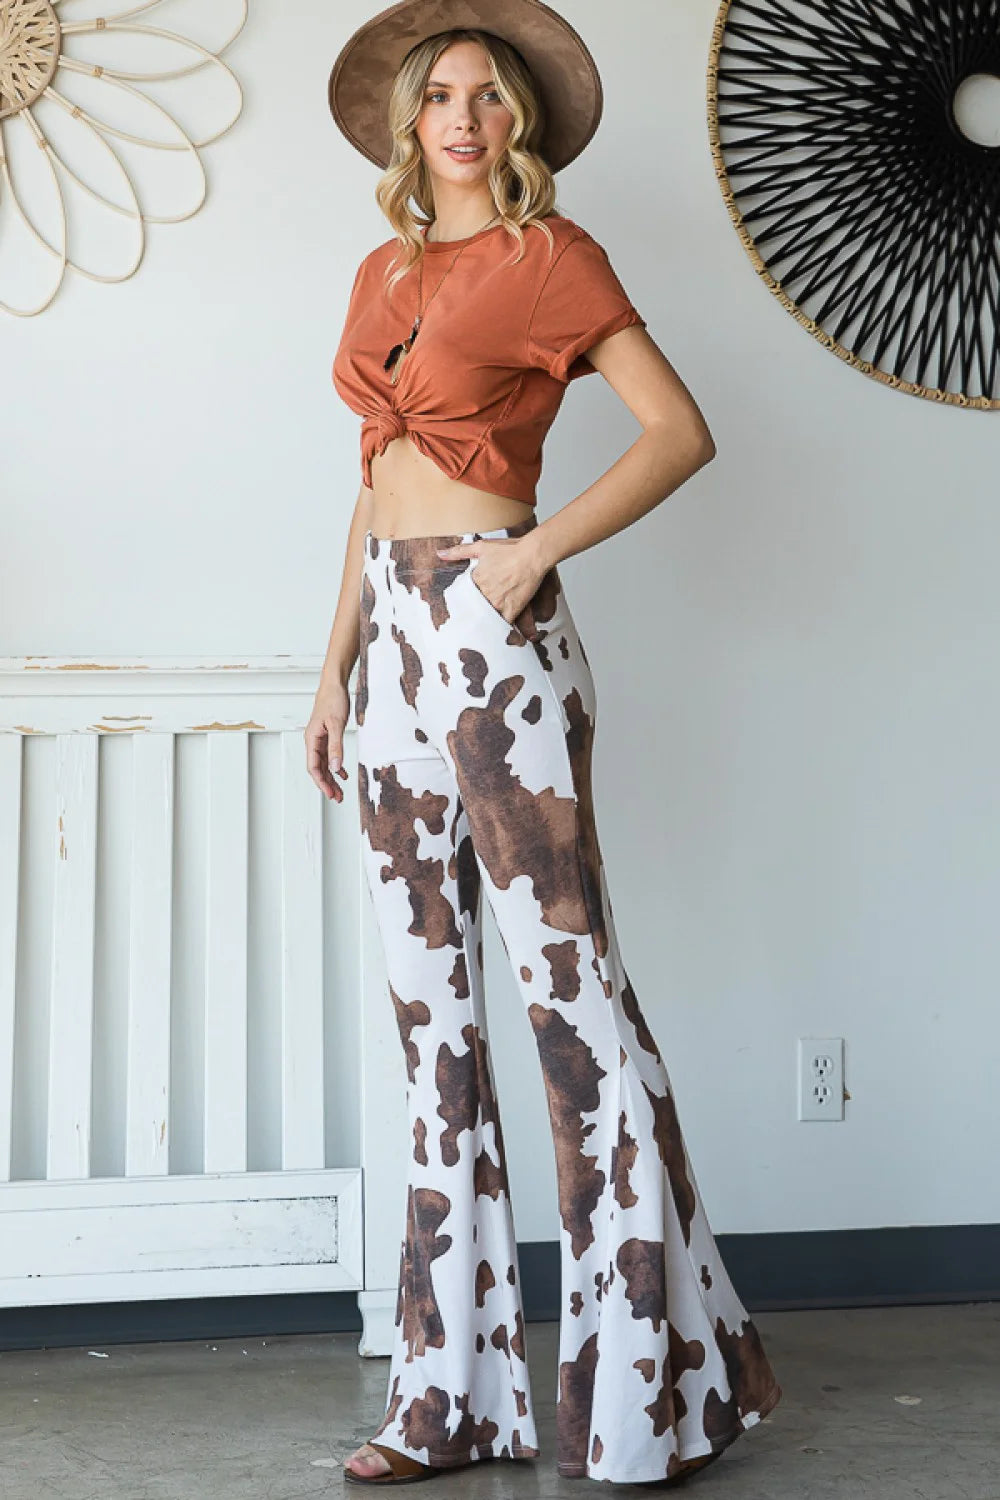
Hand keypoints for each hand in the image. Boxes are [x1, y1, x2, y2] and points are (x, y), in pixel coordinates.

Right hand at [305, 680, 350, 801]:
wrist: (334, 684)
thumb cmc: (332, 700)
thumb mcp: (336, 725)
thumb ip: (336, 747)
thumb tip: (335, 767)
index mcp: (311, 739)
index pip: (313, 767)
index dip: (322, 782)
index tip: (331, 794)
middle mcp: (313, 741)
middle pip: (318, 769)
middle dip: (327, 784)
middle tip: (337, 798)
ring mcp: (320, 739)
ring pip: (324, 764)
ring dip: (331, 778)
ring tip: (340, 791)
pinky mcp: (327, 735)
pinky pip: (329, 756)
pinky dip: (336, 766)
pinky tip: (342, 773)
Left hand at [436, 536, 545, 625]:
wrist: (532, 556)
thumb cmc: (511, 549)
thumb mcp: (481, 546)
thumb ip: (459, 551)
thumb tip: (440, 553)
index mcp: (475, 580)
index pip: (463, 596)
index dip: (462, 603)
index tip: (458, 610)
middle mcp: (484, 593)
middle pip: (473, 609)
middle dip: (470, 616)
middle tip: (465, 627)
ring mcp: (497, 603)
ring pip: (485, 619)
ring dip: (483, 624)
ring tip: (478, 634)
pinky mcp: (511, 610)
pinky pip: (502, 625)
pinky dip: (499, 630)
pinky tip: (496, 636)